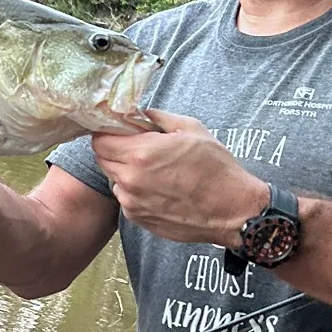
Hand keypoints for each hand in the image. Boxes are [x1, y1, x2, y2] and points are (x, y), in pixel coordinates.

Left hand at [91, 109, 268, 245]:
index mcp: (141, 153)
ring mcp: (132, 202)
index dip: (107, 132)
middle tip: (137, 148)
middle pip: (102, 158)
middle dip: (115, 150)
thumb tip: (139, 112)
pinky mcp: (138, 218)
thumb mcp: (191, 129)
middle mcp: (131, 179)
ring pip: (114, 179)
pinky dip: (134, 192)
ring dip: (124, 172)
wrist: (232, 210)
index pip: (99, 139)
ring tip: (152, 171)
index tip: (119, 131)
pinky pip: (125, 199)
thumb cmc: (216, 169)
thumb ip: (158, 117)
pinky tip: (158, 189)